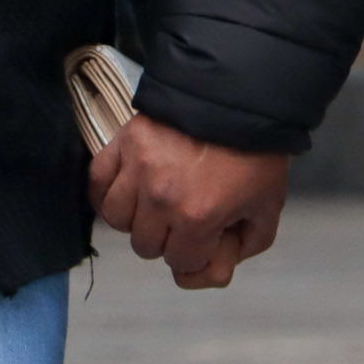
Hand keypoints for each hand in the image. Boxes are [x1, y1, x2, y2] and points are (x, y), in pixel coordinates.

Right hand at [88, 113, 288, 289]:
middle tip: (184, 216)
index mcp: (198, 217)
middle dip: (168, 238)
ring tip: (155, 202)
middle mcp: (161, 198)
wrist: (238, 96)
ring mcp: (137, 170)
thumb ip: (246, 246)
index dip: (198, 253)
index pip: (180, 263)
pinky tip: (127, 190)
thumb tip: (215, 267)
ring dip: (136, 218)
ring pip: (117, 220)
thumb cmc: (254, 151)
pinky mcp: (122, 143)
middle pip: (146, 246)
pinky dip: (106, 192)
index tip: (208, 234)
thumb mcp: (268, 206)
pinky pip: (96, 183)